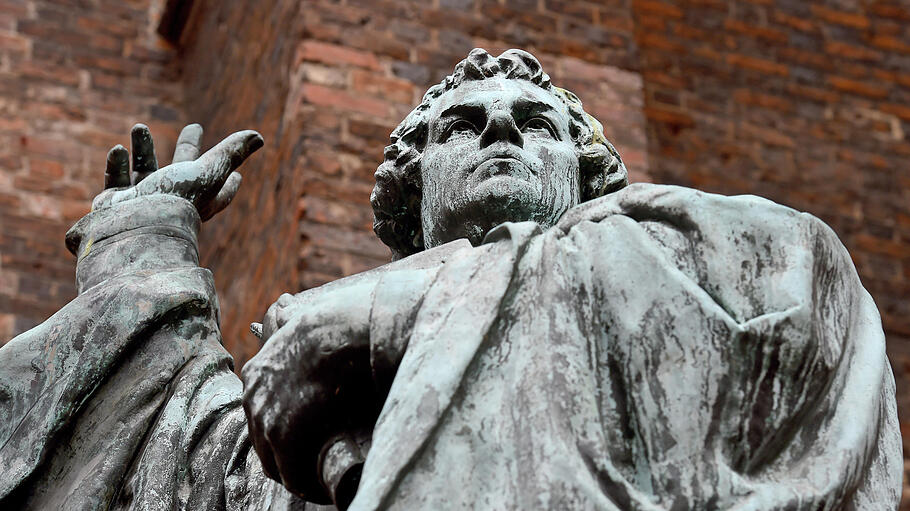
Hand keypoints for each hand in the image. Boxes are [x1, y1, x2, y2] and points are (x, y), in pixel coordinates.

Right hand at [93, 123, 262, 220]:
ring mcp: (141, 206)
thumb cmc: (174, 199)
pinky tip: (118, 149)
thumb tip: (259, 136)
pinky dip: (117, 165)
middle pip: (183, 173)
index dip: (230, 184)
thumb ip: (232, 153)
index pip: (220, 193)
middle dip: (188, 149)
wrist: (129, 228)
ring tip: (140, 126)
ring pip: (144, 173)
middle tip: (195, 127)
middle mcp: (170, 205)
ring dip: (143, 149)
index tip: (239, 176)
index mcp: (197, 203)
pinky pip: (116, 183)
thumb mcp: (208, 172)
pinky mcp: (113, 208)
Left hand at [242, 281, 375, 502]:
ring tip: (317, 481)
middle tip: (312, 467)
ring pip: (274, 461)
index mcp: (256, 374)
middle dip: (286, 457)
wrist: (339, 334)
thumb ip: (283, 316)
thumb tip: (281, 303)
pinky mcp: (282, 434)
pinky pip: (290, 473)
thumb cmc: (329, 327)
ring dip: (295, 474)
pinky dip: (304, 485)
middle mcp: (253, 397)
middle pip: (264, 442)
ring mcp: (265, 416)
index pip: (262, 416)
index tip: (305, 443)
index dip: (282, 434)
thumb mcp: (293, 320)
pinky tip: (319, 489)